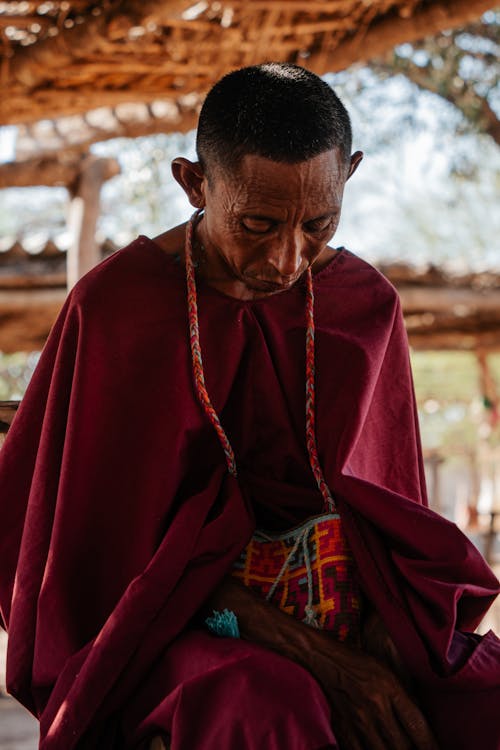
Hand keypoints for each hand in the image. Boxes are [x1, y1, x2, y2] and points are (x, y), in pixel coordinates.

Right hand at [310, 638, 437, 749]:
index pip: (417, 725)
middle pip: (401, 745)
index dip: (430, 745)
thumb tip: (421, 726)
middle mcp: (374, 707)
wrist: (326, 659)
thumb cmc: (360, 663)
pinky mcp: (343, 728)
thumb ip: (405, 698)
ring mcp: (357, 720)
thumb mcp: (389, 674)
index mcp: (389, 689)